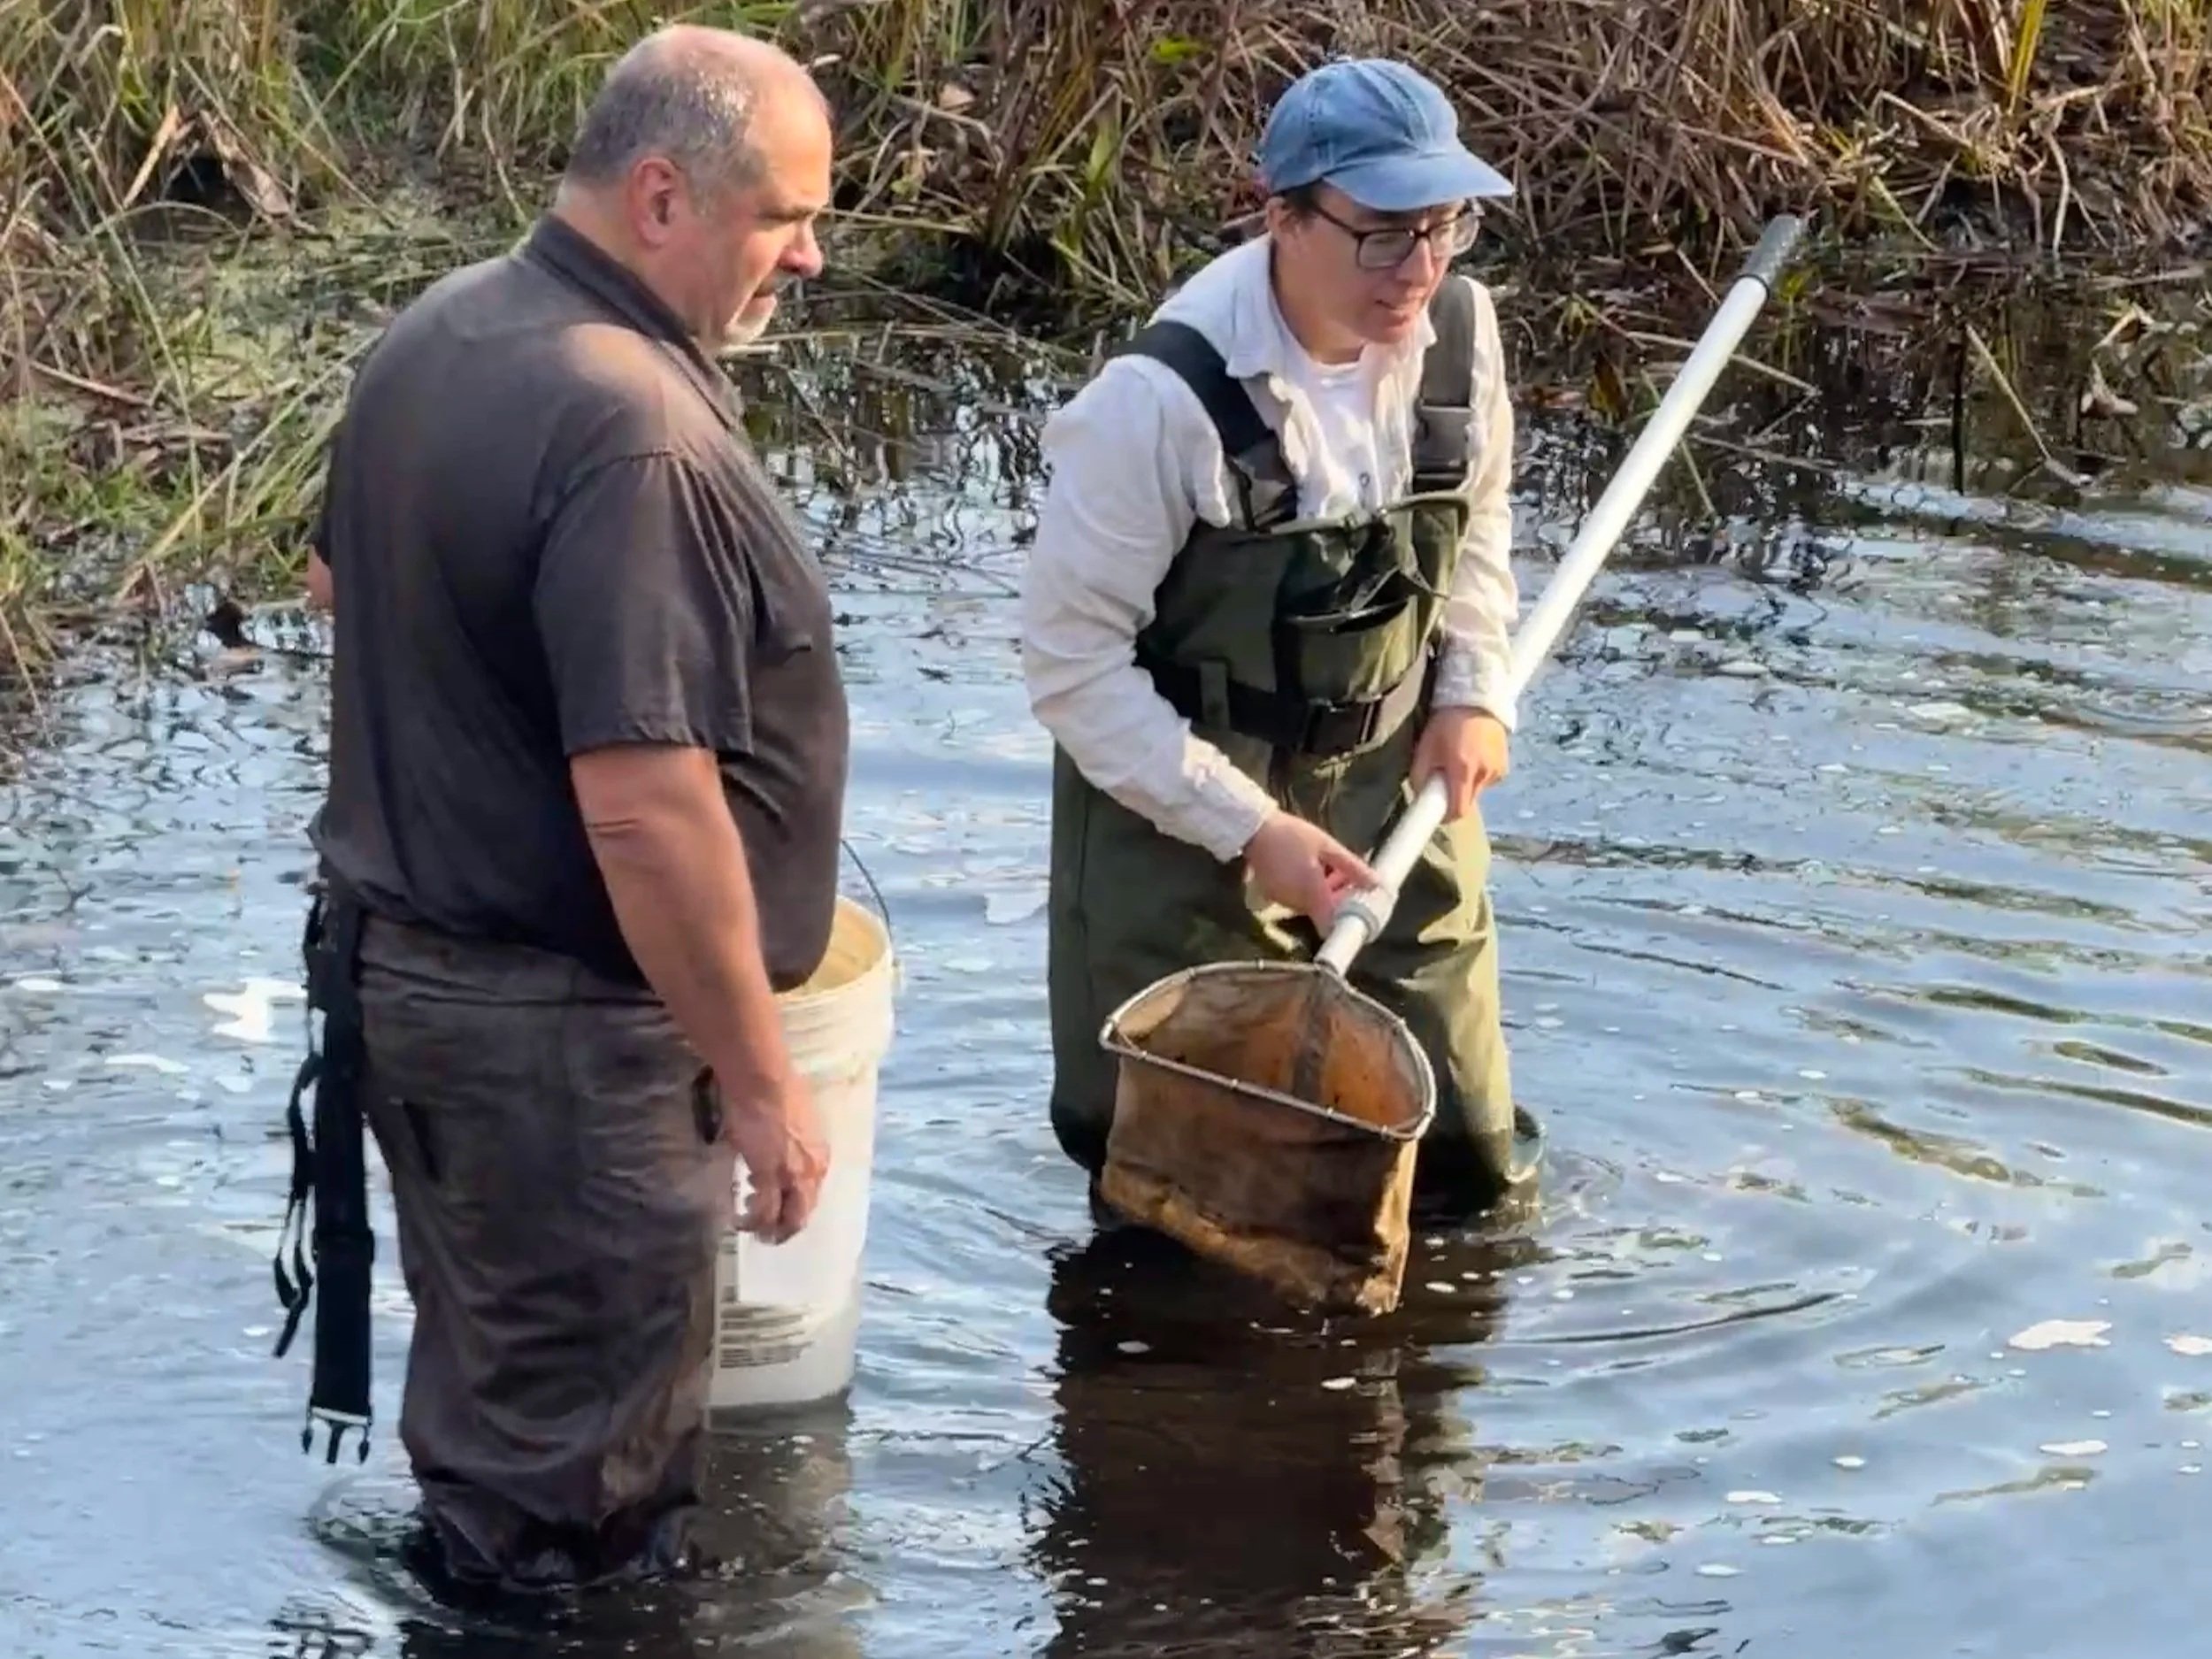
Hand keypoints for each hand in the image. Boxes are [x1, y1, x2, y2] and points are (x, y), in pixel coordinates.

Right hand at [720, 1067, 829, 1244]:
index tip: (778, 1207)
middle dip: (785, 1227)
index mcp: (820, 1157)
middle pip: (803, 1212)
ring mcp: (793, 1175)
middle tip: (766, 1233)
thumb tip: (777, 1155)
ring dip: (767, 1227)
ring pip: (786, 1218)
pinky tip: (741, 1218)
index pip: (812, 1195)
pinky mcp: (770, 1176)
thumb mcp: (797, 1125)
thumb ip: (793, 1146)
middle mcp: (813, 1171)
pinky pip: (765, 1211)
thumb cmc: (777, 1092)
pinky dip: (754, 1220)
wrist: (764, 1082)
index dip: (794, 1206)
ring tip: (750, 1225)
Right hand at [1242, 810, 1379, 929]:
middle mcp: (1296, 903)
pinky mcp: (1272, 895)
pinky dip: (1307, 889)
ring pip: (1311, 904)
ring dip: (1323, 891)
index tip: (1355, 903)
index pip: (1333, 924)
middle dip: (1338, 897)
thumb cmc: (1292, 835)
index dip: (1346, 919)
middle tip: (1345, 874)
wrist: (1253, 828)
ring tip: (1326, 865)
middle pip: (1324, 912)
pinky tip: (1308, 867)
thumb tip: (1376, 883)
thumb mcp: (1327, 846)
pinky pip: (1296, 898)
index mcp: (1312, 894)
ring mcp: (1283, 900)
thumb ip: (1353, 867)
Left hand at [1411, 708, 1509, 820]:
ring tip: (1458, 760)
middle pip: (1468, 802)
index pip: (1458, 811)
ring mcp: (1498, 771)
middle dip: (1454, 796)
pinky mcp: (1504, 766)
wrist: (1476, 699)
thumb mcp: (1425, 747)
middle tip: (1442, 778)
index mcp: (1463, 770)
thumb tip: (1420, 795)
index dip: (1445, 816)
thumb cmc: (1446, 723)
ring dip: (1466, 785)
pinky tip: (1473, 756)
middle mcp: (1484, 774)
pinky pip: (1487, 781)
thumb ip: (1420, 776)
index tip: (1436, 813)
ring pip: (1477, 792)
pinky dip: (1477, 775)